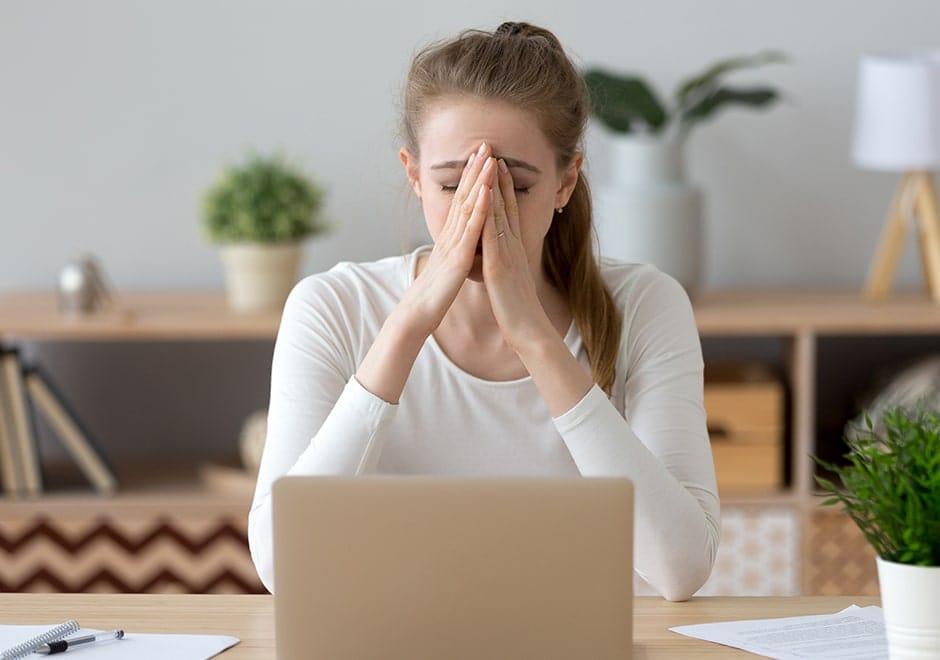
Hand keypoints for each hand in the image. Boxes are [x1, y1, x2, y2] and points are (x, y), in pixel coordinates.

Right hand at [406, 143, 495, 334]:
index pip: (462, 203)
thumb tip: (456, 248)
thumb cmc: (431, 298)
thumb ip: (451, 255)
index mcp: (450, 239)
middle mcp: (450, 237)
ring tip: (489, 158)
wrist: (416, 317)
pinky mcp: (458, 259)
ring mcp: (453, 246)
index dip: (471, 179)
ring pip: (467, 208)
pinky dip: (479, 210)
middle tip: (485, 145)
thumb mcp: (445, 270)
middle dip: (474, 170)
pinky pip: (470, 231)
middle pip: (463, 197)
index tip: (480, 159)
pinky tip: (487, 192)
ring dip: (478, 182)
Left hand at [481, 159, 553, 349]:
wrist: (528, 331)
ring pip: (500, 213)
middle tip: (492, 150)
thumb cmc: (517, 311)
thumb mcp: (511, 282)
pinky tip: (483, 196)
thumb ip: (507, 266)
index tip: (496, 165)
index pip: (508, 212)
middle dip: (498, 177)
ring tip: (489, 161)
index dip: (503, 188)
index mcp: (513, 249)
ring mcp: (507, 254)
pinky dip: (489, 213)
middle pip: (505, 205)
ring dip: (494, 186)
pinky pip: (493, 234)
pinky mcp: (500, 265)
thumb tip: (501, 260)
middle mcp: (512, 246)